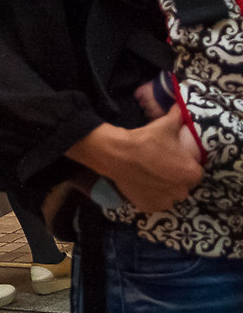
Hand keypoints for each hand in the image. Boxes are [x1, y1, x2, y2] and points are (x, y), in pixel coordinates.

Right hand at [76, 106, 202, 213]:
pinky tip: (143, 183)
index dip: (184, 164)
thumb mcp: (166, 124)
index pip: (194, 171)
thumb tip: (182, 106)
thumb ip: (179, 116)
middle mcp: (182, 192)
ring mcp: (165, 202)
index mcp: (191, 174)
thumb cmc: (146, 140)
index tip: (174, 158)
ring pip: (169, 195)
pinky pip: (154, 202)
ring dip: (164, 188)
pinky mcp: (149, 207)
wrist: (117, 154)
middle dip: (175, 177)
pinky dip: (150, 195)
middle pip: (182, 185)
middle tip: (161, 166)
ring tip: (151, 175)